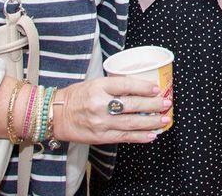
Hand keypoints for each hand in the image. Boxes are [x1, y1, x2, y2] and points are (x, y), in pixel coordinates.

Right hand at [54, 76, 169, 144]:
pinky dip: (139, 137)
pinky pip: (124, 137)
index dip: (144, 87)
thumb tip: (140, 86)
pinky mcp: (100, 136)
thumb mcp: (94, 83)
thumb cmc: (76, 96)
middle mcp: (100, 104)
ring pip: (131, 123)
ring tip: (164, 120)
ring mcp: (100, 122)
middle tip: (167, 103)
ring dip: (151, 122)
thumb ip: (114, 85)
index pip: (127, 84)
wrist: (55, 115)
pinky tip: (152, 135)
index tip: (157, 89)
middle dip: (153, 105)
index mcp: (99, 86)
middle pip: (132, 104)